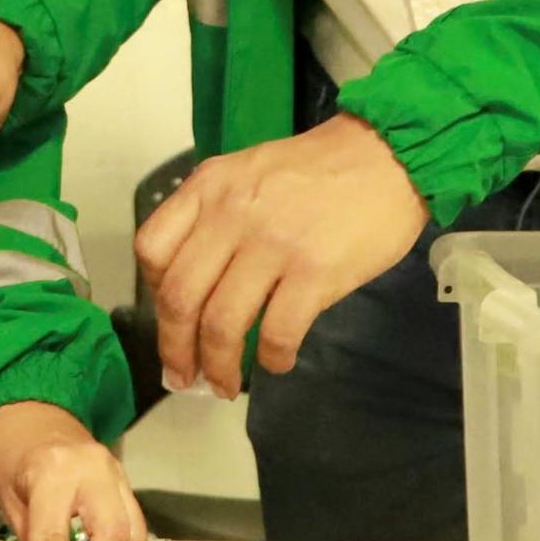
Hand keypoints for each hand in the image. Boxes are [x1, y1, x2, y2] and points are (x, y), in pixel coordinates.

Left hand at [0, 400, 147, 540]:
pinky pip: (137, 529)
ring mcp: (117, 474)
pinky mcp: (127, 483)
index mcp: (51, 471)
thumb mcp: (9, 502)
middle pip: (111, 537)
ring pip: (133, 536)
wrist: (35, 415)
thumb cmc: (14, 457)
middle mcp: (93, 470)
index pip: (55, 537)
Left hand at [137, 111, 428, 398]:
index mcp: (209, 187)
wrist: (388, 154)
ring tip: (223, 385)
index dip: (153, 294)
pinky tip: (277, 363)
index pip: (151, 249)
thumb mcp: (249, 172)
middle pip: (179, 297)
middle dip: (175, 349)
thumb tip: (198, 281)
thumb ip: (215, 213)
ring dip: (218, 366)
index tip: (171, 319)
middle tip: (183, 376)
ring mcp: (273, 244)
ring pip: (222, 324)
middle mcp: (231, 214)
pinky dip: (272, 359)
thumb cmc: (319, 169)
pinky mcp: (315, 272)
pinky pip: (278, 332)